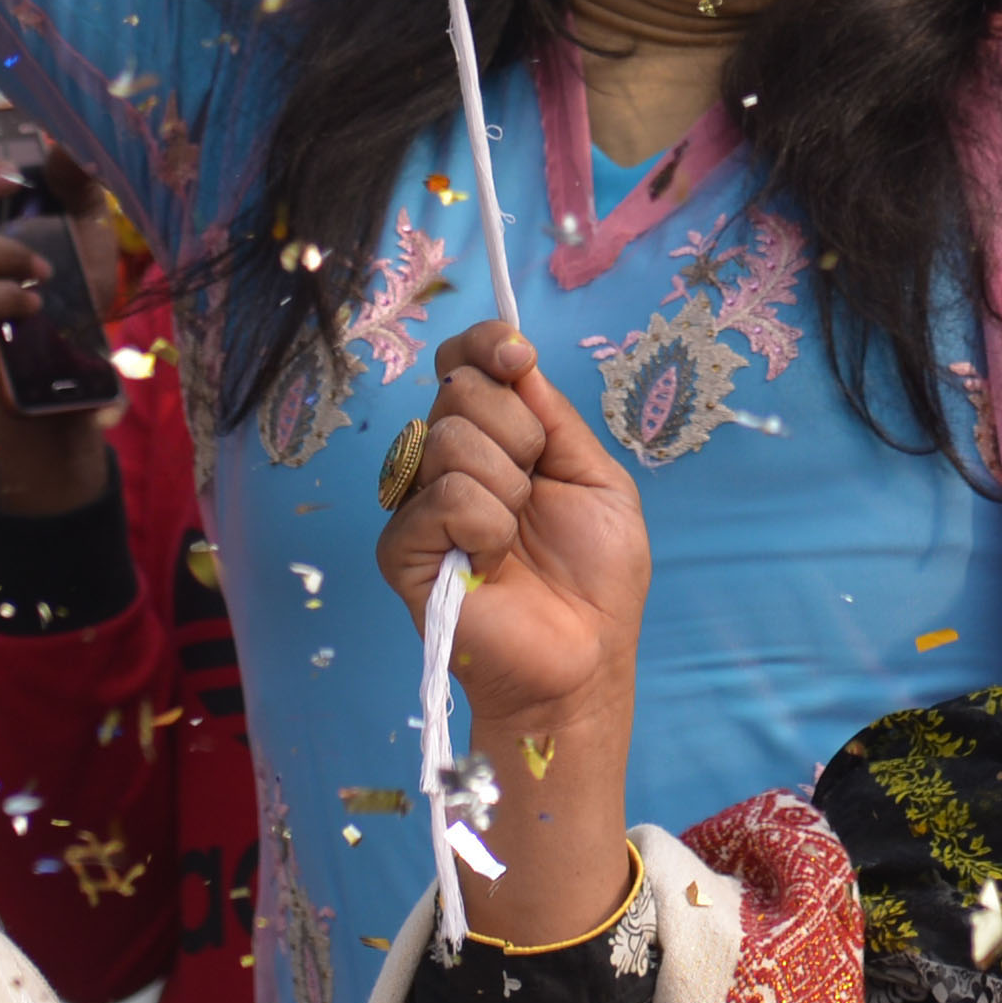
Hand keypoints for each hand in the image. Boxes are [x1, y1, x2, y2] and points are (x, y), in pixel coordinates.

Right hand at [376, 323, 648, 735]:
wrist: (586, 657)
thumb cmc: (597, 578)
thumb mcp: (598, 479)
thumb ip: (554, 418)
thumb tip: (516, 356)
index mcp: (494, 440)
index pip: (462, 362)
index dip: (485, 345)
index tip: (518, 359)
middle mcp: (447, 463)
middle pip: (459, 390)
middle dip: (520, 434)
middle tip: (536, 490)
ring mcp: (419, 505)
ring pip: (451, 440)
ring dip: (510, 488)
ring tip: (519, 537)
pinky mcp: (404, 550)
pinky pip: (444, 498)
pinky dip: (488, 526)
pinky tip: (494, 563)